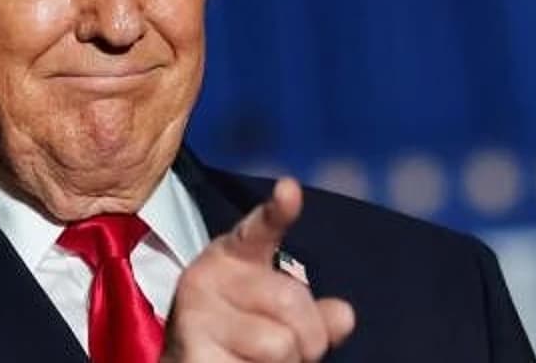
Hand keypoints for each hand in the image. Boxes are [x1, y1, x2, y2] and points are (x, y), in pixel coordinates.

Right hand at [162, 178, 355, 361]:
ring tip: (254, 360)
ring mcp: (195, 313)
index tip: (289, 189)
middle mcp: (208, 275)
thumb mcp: (283, 319)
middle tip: (285, 351)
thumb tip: (344, 314)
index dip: (277, 211)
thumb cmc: (241, 339)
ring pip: (281, 345)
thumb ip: (315, 314)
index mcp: (234, 255)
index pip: (258, 229)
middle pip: (293, 302)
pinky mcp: (191, 351)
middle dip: (308, 338)